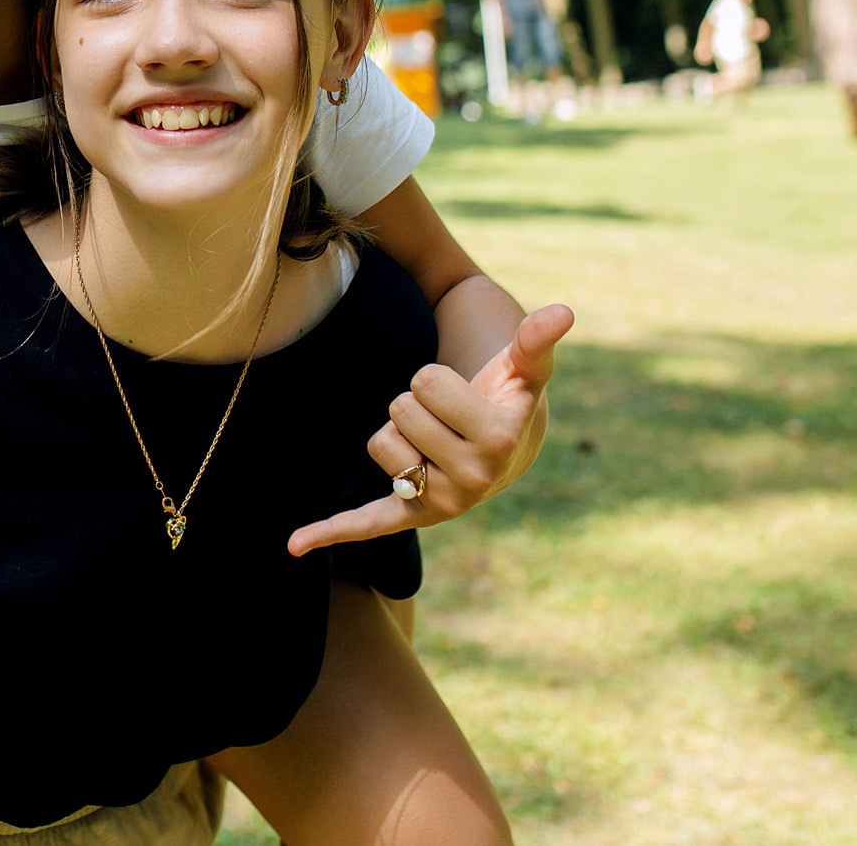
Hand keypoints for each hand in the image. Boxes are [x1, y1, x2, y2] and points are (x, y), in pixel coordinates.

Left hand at [288, 302, 573, 555]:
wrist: (509, 446)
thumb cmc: (508, 396)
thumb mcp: (523, 368)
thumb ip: (535, 340)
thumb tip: (561, 312)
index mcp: (497, 441)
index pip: (424, 382)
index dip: (436, 378)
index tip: (467, 394)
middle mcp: (471, 480)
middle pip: (398, 409)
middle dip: (417, 403)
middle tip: (450, 418)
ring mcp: (441, 503)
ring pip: (380, 442)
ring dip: (401, 432)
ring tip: (437, 441)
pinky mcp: (411, 516)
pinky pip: (367, 523)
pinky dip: (330, 531)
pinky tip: (296, 543)